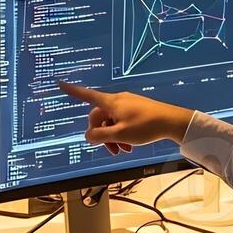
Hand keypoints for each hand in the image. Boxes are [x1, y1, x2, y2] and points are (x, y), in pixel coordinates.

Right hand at [59, 83, 193, 153]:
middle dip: (101, 134)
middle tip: (111, 150)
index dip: (72, 91)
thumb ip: (100, 136)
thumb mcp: (119, 134)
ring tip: (122, 150)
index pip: (86, 95)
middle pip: (99, 116)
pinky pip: (122, 120)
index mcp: (110, 103)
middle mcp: (117, 100)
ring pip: (112, 121)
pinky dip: (122, 132)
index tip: (60, 83)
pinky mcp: (137, 109)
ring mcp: (127, 104)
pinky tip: (129, 144)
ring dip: (113, 136)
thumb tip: (87, 136)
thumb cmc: (145, 126)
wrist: (172, 121)